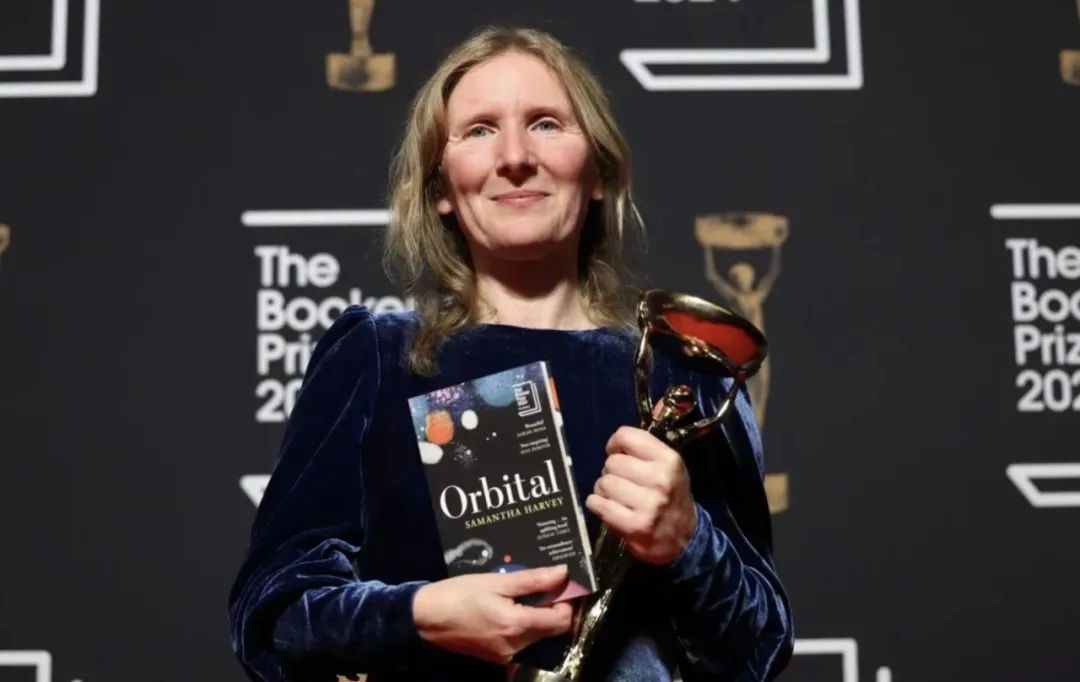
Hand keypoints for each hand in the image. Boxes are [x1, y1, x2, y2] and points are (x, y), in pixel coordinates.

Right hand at [412, 565, 573, 663]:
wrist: (424, 618)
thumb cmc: (459, 595)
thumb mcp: (496, 582)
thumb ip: (532, 579)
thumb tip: (563, 573)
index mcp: (517, 626)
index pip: (561, 620)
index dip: (566, 601)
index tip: (561, 584)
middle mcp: (515, 646)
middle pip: (550, 629)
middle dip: (551, 608)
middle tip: (541, 584)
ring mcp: (504, 655)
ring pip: (535, 635)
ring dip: (535, 616)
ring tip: (519, 593)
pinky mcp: (494, 657)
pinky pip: (518, 640)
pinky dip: (520, 624)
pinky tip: (506, 607)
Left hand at [585, 425, 698, 564]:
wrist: (686, 539)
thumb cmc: (672, 497)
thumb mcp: (670, 468)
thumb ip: (645, 451)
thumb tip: (615, 443)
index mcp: (669, 460)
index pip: (627, 436)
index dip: (615, 444)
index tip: (616, 453)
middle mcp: (660, 480)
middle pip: (612, 462)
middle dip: (611, 471)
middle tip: (621, 482)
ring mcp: (648, 504)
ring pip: (604, 483)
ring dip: (604, 490)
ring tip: (617, 497)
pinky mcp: (634, 525)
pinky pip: (598, 504)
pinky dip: (597, 504)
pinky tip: (608, 508)